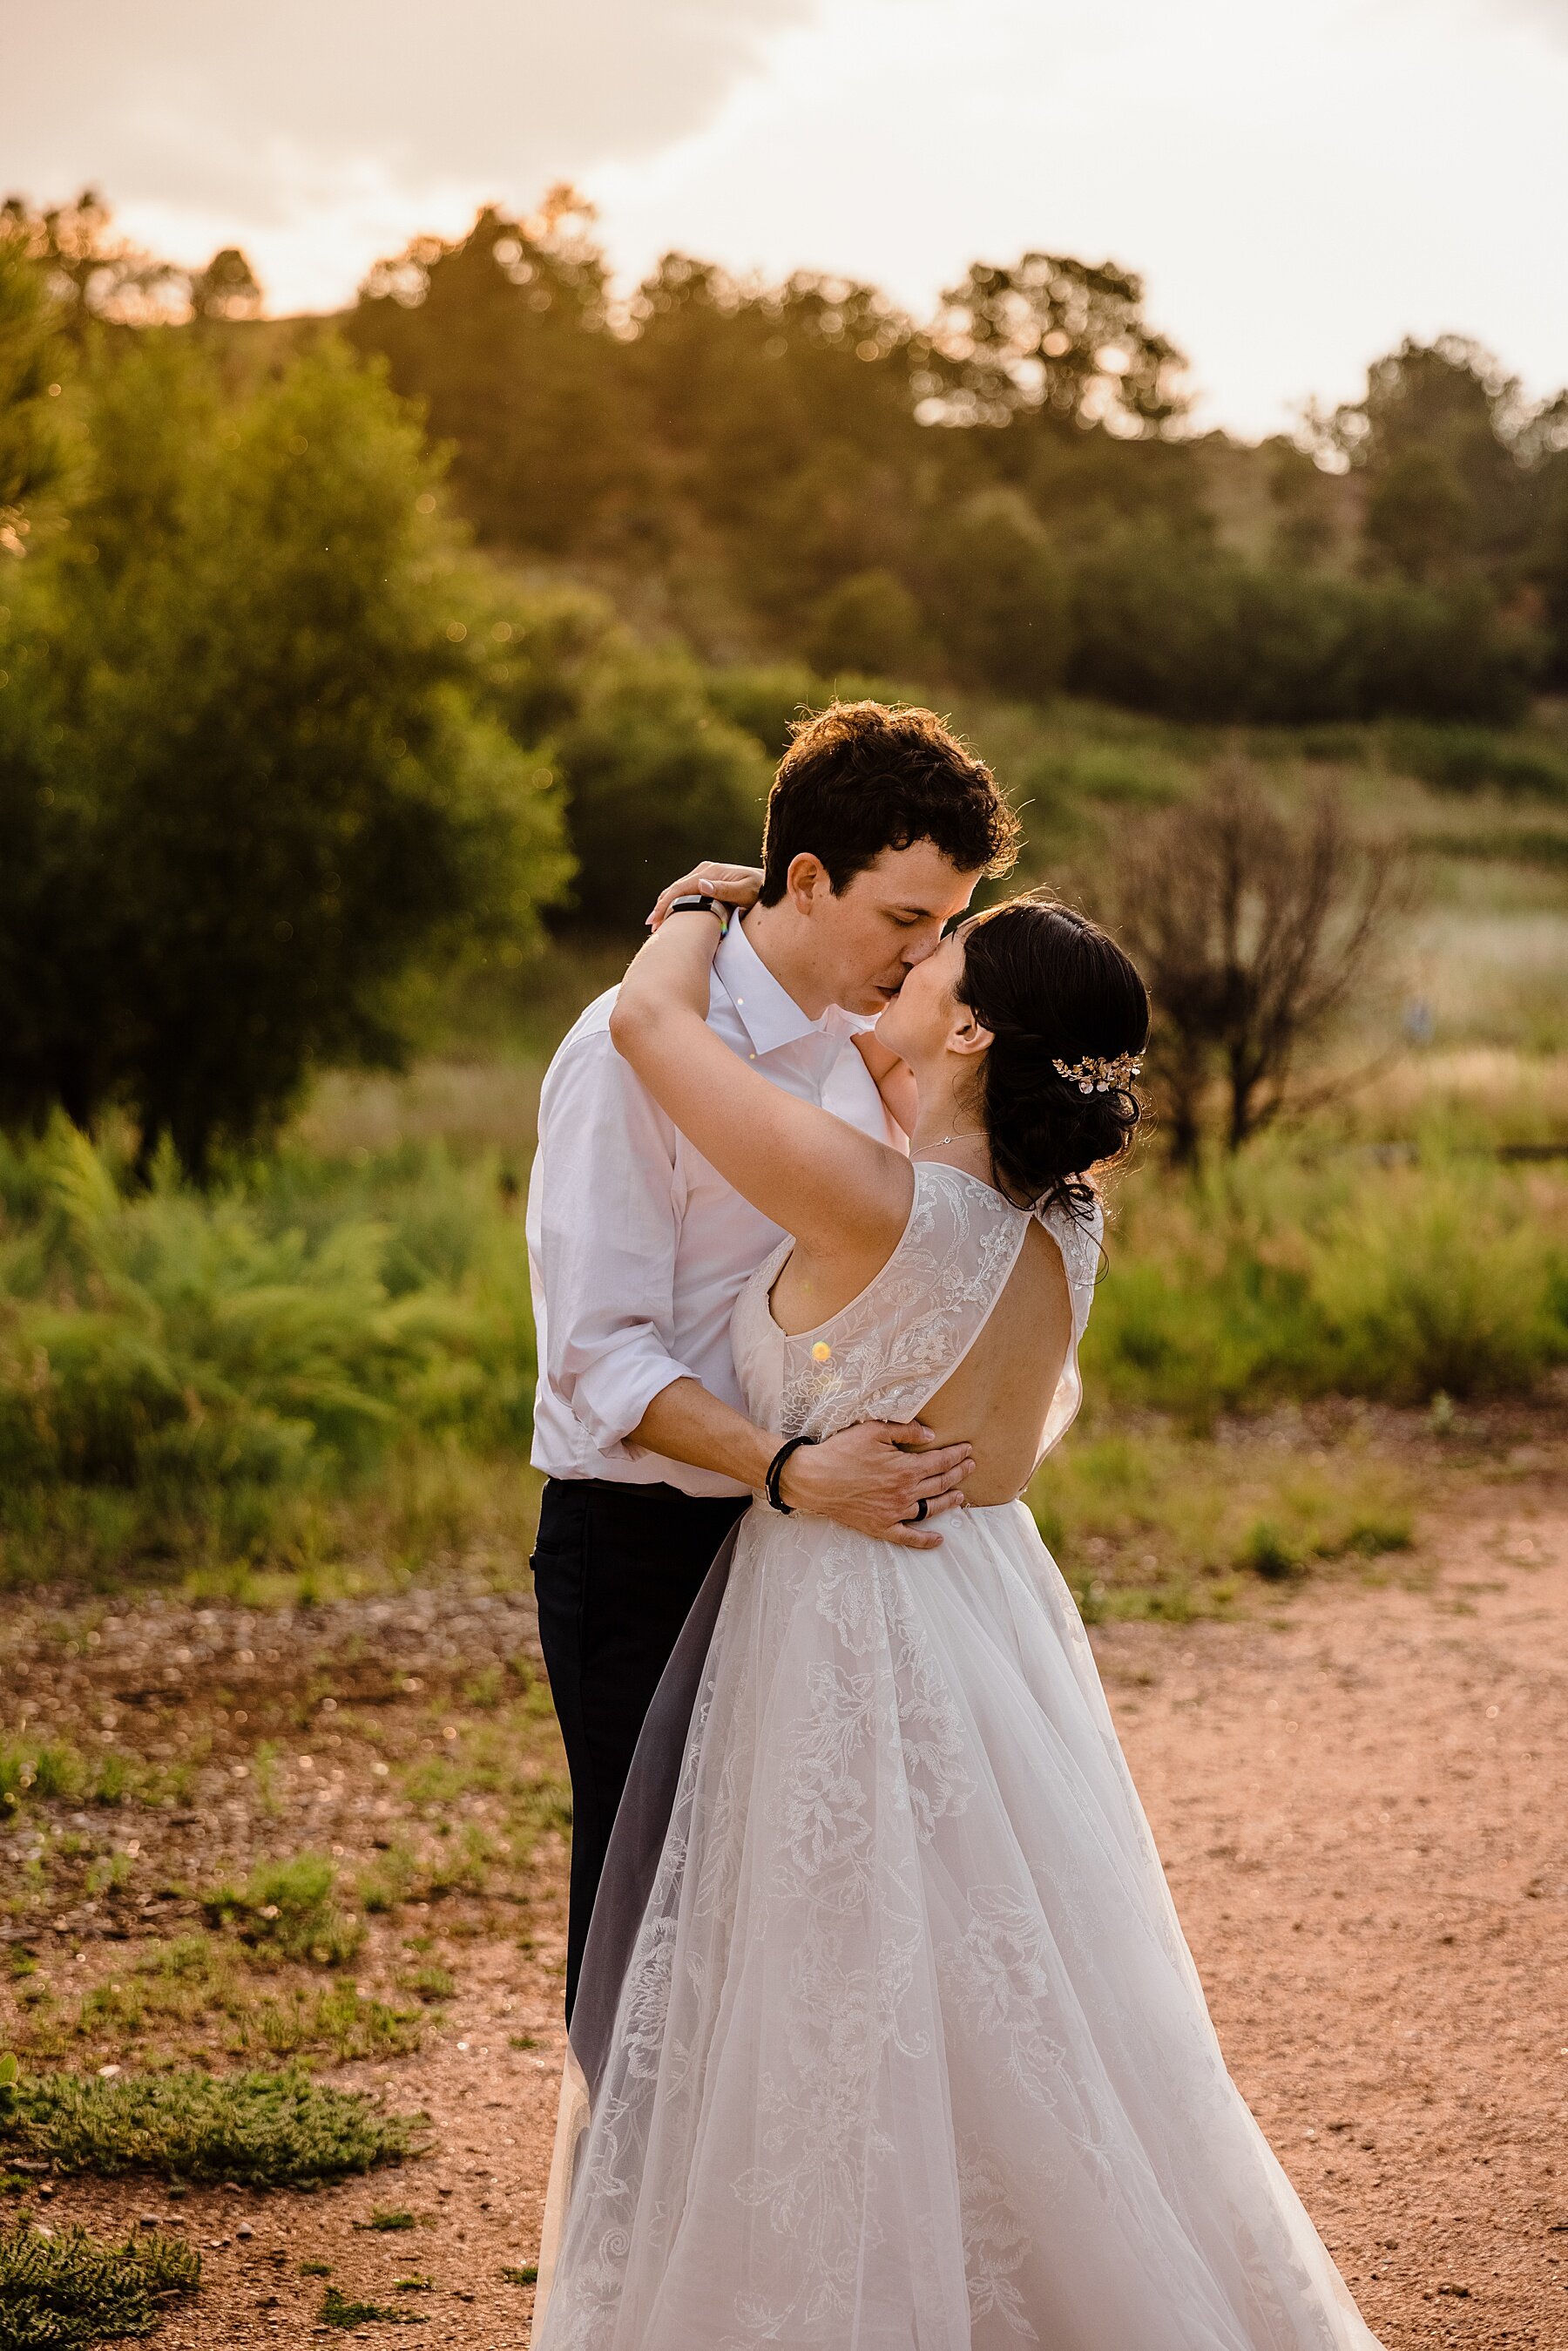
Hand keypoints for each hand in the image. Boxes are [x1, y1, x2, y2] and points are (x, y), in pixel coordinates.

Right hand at [647, 862, 763, 929]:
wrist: (770, 884)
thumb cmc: (761, 891)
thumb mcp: (746, 892)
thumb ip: (725, 890)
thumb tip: (700, 885)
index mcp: (710, 872)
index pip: (680, 889)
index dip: (665, 905)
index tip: (656, 920)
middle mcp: (705, 870)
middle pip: (676, 889)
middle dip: (662, 907)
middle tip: (652, 927)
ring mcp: (705, 875)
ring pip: (679, 890)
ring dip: (667, 906)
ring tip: (657, 924)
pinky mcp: (708, 881)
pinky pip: (687, 892)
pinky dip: (676, 903)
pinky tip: (672, 915)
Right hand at [778, 1421, 972, 1551]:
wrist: (813, 1479)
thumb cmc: (841, 1452)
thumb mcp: (873, 1430)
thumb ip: (905, 1430)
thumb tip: (930, 1435)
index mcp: (906, 1469)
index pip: (941, 1462)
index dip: (957, 1455)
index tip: (967, 1450)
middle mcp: (905, 1493)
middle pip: (941, 1484)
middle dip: (959, 1474)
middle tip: (970, 1467)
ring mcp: (894, 1513)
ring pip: (931, 1509)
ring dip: (949, 1502)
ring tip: (960, 1496)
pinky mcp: (881, 1527)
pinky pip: (909, 1538)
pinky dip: (925, 1541)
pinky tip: (938, 1540)